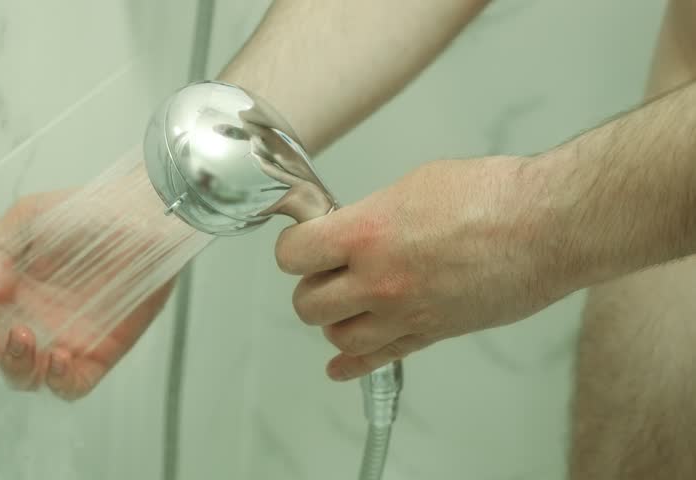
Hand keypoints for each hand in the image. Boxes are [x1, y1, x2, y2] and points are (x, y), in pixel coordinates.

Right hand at [0, 189, 174, 400]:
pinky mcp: (99, 353)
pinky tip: (60, 358)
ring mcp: (64, 340)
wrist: (139, 218)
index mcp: (12, 293)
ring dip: (14, 364)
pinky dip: (60, 382)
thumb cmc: (85, 213)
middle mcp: (34, 320)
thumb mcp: (29, 216)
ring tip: (23, 335)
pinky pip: (72, 386)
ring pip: (25, 376)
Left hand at [275, 156, 568, 380]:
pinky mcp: (431, 334)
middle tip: (326, 271)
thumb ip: (372, 214)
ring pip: (337, 337)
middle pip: (307, 304)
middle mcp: (378, 280)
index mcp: (367, 233)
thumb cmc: (493, 195)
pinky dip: (352, 365)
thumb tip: (352, 227)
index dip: (295, 248)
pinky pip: (377, 360)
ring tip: (347, 302)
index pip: (294, 255)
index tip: (305, 242)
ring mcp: (403, 313)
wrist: (548, 226)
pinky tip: (340, 366)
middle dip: (311, 285)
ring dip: (335, 320)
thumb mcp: (415, 185)